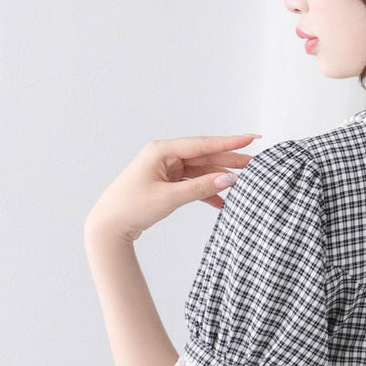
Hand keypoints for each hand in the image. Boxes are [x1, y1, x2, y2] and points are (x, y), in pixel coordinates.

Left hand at [85, 132, 260, 242]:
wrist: (109, 226)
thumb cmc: (131, 207)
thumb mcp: (169, 198)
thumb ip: (200, 188)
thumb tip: (228, 179)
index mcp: (161, 150)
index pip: (202, 144)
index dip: (229, 142)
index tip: (251, 138)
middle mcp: (165, 156)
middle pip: (204, 157)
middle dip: (230, 161)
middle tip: (255, 164)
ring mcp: (166, 169)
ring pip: (201, 171)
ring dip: (220, 179)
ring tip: (245, 183)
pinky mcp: (167, 184)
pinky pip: (192, 185)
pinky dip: (206, 193)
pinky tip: (222, 202)